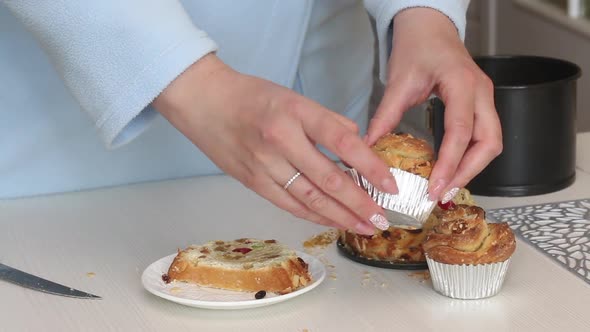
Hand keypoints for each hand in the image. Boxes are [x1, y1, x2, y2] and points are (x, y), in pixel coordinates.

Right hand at [153, 54, 397, 233]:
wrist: (202, 101)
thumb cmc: (249, 96)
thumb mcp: (293, 96)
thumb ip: (327, 119)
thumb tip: (355, 141)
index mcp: (295, 112)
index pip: (342, 141)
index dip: (370, 166)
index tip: (390, 184)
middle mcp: (280, 140)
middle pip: (329, 179)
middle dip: (360, 204)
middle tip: (381, 220)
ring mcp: (264, 164)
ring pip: (309, 199)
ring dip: (340, 217)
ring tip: (363, 227)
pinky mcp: (252, 182)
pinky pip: (289, 204)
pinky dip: (313, 216)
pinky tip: (332, 222)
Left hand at [366, 8, 502, 201]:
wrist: (429, 27)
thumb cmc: (416, 46)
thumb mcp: (398, 81)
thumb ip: (385, 116)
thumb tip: (369, 147)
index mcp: (461, 83)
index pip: (461, 131)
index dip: (450, 163)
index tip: (435, 187)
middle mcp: (481, 92)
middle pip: (489, 143)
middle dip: (468, 172)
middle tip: (443, 194)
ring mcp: (485, 98)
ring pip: (492, 142)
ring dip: (472, 168)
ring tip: (446, 188)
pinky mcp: (481, 104)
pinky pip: (484, 136)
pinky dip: (471, 157)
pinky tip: (451, 171)